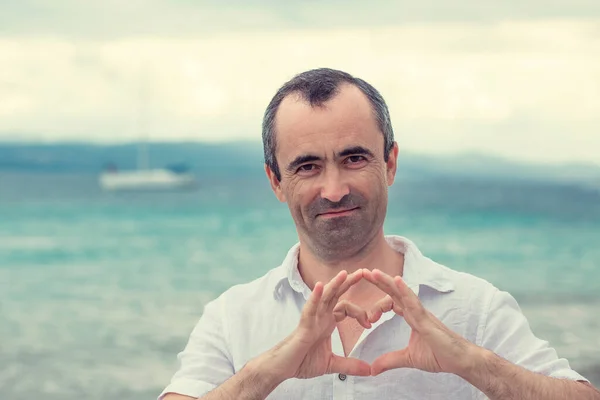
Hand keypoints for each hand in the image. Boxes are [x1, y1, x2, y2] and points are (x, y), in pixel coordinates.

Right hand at [258, 269, 372, 380]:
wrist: (283, 369)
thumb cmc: (302, 361)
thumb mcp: (331, 364)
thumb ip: (350, 366)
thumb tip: (370, 371)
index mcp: (328, 322)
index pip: (347, 308)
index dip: (360, 313)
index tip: (370, 324)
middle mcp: (321, 316)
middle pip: (337, 294)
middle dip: (349, 283)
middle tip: (364, 271)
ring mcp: (312, 319)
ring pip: (324, 297)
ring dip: (335, 284)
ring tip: (345, 273)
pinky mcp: (304, 325)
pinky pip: (310, 308)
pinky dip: (315, 297)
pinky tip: (321, 286)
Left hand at [363, 269, 477, 376]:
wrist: (460, 361)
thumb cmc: (440, 356)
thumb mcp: (408, 358)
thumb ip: (390, 361)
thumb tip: (372, 370)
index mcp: (411, 317)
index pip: (392, 302)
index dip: (378, 304)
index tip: (368, 316)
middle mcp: (415, 311)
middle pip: (394, 292)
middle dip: (379, 282)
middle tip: (363, 272)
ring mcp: (421, 313)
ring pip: (401, 293)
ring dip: (387, 282)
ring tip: (373, 272)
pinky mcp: (426, 320)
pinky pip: (413, 302)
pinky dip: (404, 291)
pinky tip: (396, 281)